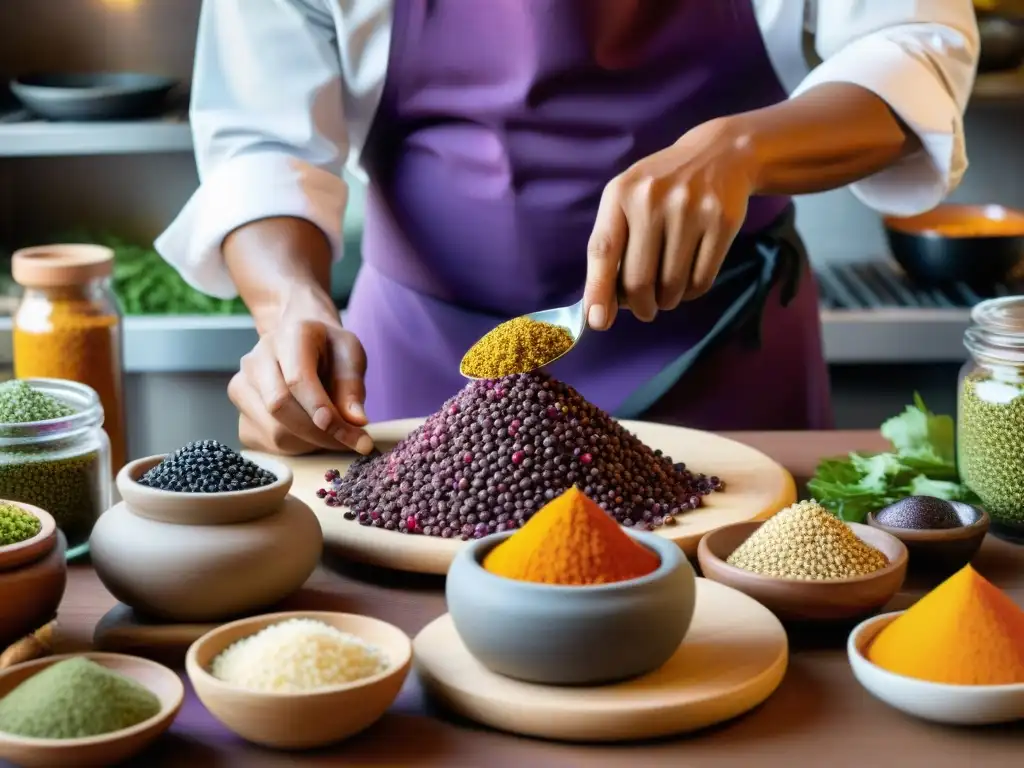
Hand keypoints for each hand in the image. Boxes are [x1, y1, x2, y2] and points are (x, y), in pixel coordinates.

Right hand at [228, 297, 373, 455]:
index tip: (350, 433)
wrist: (298, 338)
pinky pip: (265, 442)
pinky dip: (294, 447)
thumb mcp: (351, 355)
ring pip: (273, 431)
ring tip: (332, 434)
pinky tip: (311, 435)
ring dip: (310, 443)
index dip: (321, 409)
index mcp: (289, 336)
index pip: (297, 379)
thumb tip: (356, 421)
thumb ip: (352, 387)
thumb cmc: (328, 348)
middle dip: (320, 433)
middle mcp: (256, 358)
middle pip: (280, 407)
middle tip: (352, 442)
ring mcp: (241, 384)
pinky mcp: (240, 410)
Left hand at [583, 117, 755, 328]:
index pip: (603, 250)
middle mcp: (652, 200)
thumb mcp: (628, 200)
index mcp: (621, 194)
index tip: (597, 321)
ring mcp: (690, 209)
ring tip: (668, 290)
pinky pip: (702, 279)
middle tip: (645, 310)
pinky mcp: (722, 221)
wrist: (719, 154)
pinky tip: (689, 278)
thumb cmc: (661, 188)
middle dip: (640, 306)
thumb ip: (611, 245)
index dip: (598, 290)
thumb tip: (601, 306)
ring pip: (672, 285)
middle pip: (640, 279)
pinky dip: (693, 292)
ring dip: (668, 300)